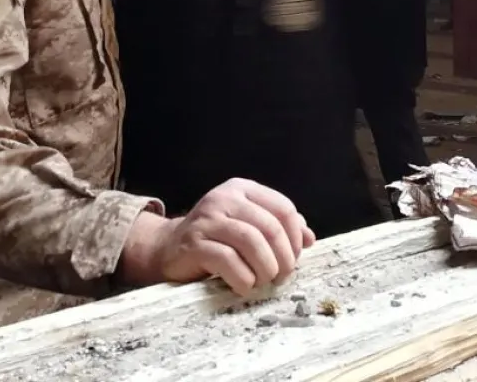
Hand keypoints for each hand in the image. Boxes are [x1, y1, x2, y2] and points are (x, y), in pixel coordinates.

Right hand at [120, 179, 313, 295]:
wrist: (167, 248)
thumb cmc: (216, 238)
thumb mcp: (247, 224)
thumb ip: (277, 226)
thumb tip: (308, 237)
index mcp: (242, 189)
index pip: (283, 208)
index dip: (295, 237)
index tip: (295, 258)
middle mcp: (224, 199)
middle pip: (270, 227)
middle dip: (284, 257)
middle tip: (283, 276)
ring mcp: (207, 220)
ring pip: (251, 242)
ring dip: (265, 268)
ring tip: (265, 281)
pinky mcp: (193, 244)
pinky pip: (227, 260)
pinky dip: (243, 278)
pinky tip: (245, 286)